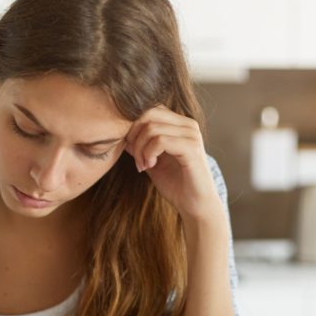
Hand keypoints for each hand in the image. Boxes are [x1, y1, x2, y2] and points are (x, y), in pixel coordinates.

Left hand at [124, 105, 222, 220]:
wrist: (194, 205)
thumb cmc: (175, 184)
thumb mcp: (151, 161)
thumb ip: (139, 145)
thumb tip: (121, 133)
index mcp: (180, 124)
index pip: (150, 109)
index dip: (133, 127)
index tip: (131, 150)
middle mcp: (188, 124)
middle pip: (148, 114)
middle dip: (134, 136)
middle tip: (135, 158)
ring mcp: (191, 135)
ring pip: (151, 128)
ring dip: (140, 149)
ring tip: (143, 165)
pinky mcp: (191, 148)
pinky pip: (160, 140)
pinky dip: (148, 153)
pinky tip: (150, 166)